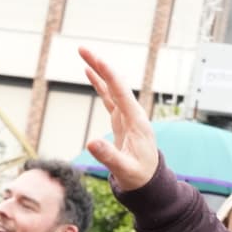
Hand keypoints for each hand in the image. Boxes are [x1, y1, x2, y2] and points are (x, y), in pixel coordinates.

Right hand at [80, 47, 158, 190]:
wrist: (149, 182)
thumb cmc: (139, 177)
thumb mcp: (124, 169)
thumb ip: (109, 156)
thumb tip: (90, 142)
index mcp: (137, 122)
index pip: (121, 93)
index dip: (108, 75)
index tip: (96, 60)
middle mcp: (133, 114)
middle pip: (116, 84)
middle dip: (100, 65)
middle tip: (82, 49)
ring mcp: (127, 115)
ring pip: (112, 88)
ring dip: (99, 71)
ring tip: (84, 54)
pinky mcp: (121, 120)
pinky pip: (109, 97)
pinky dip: (100, 84)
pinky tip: (90, 72)